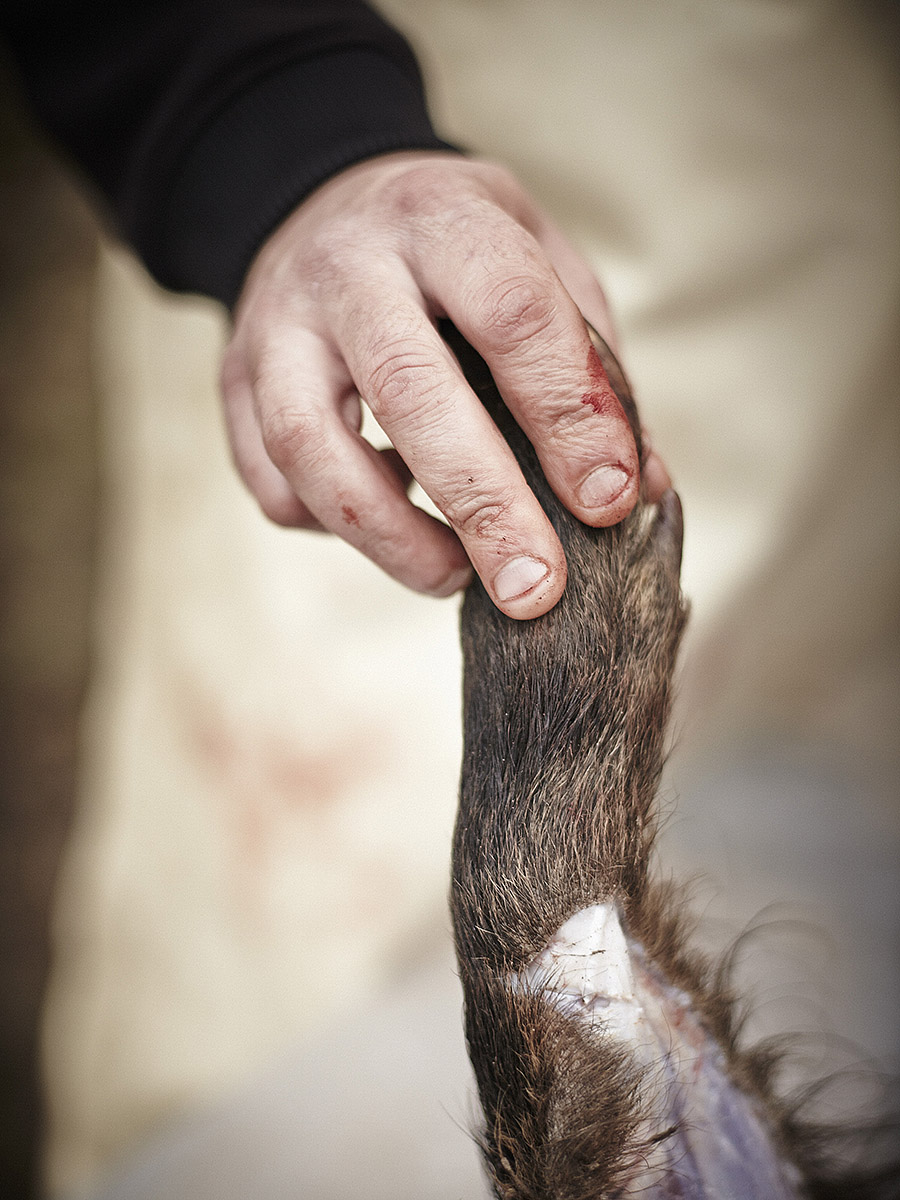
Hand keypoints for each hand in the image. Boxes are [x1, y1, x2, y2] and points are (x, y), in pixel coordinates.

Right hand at [222, 151, 669, 617]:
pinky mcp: (233, 384)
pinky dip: (333, 525)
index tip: (610, 502)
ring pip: (311, 446)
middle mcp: (347, 266)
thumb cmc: (455, 252)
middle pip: (408, 391)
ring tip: (457, 578)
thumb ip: (592, 369)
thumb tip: (640, 488)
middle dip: (480, 504)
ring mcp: (275, 326)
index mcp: (442, 218)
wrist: (324, 203)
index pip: (513, 314)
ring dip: (391, 536)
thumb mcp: (541, 266)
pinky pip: (272, 481)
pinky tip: (390, 527)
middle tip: (534, 589)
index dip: (567, 416)